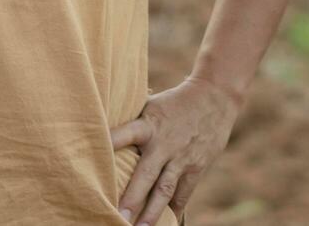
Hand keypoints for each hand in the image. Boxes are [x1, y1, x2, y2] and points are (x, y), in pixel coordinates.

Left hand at [109, 75, 242, 225]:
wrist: (215, 95)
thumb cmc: (174, 102)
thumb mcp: (151, 105)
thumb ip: (132, 121)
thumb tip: (101, 127)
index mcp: (148, 124)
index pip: (124, 134)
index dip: (109, 144)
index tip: (93, 158)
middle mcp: (163, 143)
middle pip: (145, 174)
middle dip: (132, 198)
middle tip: (118, 217)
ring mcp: (182, 157)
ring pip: (165, 189)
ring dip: (152, 212)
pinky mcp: (197, 166)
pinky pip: (184, 192)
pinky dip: (174, 208)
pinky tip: (166, 222)